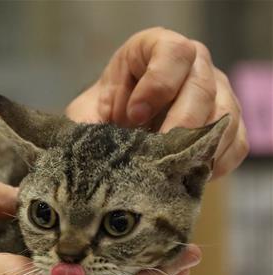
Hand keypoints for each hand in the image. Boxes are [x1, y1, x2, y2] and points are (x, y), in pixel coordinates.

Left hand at [65, 27, 248, 178]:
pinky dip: (215, 162)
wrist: (112, 140)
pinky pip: (236, 143)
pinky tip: (189, 175)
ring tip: (172, 169)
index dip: (158, 83)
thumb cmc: (99, 119)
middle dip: (180, 121)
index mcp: (156, 51)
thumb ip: (87, 123)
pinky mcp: (227, 127)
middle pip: (203, 86)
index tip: (133, 116)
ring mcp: (216, 94)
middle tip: (158, 151)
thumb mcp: (85, 116)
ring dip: (200, 145)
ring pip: (225, 115)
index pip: (173, 52)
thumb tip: (92, 148)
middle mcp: (194, 67)